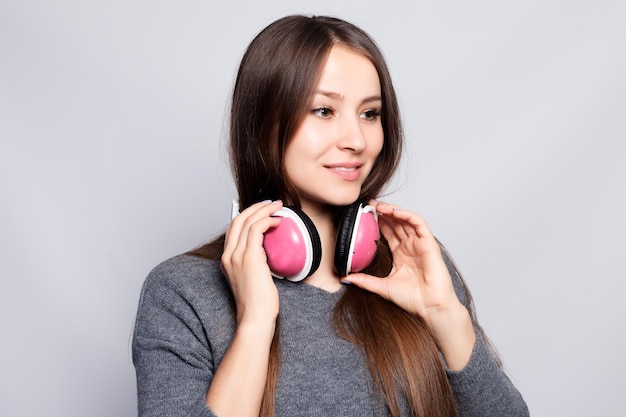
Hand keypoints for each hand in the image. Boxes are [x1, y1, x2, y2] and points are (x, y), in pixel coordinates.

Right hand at [221, 200, 282, 324]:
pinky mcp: (249, 258)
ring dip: (264, 210)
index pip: (233, 229)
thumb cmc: (257, 304)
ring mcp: (237, 256)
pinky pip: (257, 229)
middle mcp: (228, 255)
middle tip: (272, 203)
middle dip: (256, 207)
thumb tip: (267, 252)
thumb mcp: (252, 279)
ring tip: (278, 207)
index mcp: (227, 260)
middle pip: (238, 220)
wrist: (254, 318)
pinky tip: (278, 222)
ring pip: (248, 221)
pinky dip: (268, 221)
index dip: (247, 216)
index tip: (262, 211)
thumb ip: (254, 263)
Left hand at [343, 201, 474, 368]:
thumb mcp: (381, 287)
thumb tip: (344, 278)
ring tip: (379, 205)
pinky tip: (395, 212)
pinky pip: (419, 224)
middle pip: (396, 223)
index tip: (365, 215)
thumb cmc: (412, 299)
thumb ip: (364, 281)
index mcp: (401, 254)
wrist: (430, 307)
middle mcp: (410, 247)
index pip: (389, 232)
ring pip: (407, 220)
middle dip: (384, 212)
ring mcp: (420, 244)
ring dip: (393, 210)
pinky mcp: (429, 244)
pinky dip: (408, 215)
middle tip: (369, 205)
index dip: (378, 222)